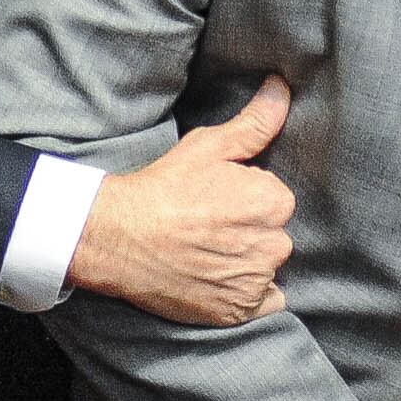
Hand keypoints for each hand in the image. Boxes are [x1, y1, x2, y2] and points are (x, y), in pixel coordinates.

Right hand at [67, 77, 294, 324]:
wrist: (118, 237)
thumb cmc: (163, 188)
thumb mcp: (209, 146)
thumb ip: (255, 122)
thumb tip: (282, 89)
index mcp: (274, 201)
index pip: (276, 200)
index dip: (247, 199)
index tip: (218, 200)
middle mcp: (274, 244)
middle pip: (274, 235)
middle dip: (250, 231)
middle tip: (208, 226)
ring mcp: (256, 281)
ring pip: (267, 267)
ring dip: (247, 262)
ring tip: (206, 252)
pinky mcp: (238, 311)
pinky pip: (264, 302)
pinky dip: (247, 294)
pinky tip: (217, 279)